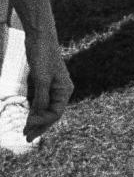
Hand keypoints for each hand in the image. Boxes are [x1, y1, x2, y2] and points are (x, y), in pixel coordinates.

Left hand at [23, 25, 72, 139]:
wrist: (40, 37)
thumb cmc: (43, 56)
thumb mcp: (41, 78)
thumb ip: (41, 98)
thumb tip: (38, 116)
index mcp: (65, 89)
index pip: (56, 113)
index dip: (42, 122)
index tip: (27, 125)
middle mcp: (61, 90)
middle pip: (51, 114)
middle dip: (39, 127)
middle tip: (26, 139)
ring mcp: (53, 87)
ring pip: (46, 110)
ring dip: (36, 121)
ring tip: (25, 133)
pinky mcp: (45, 83)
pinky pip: (41, 102)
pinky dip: (35, 111)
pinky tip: (28, 118)